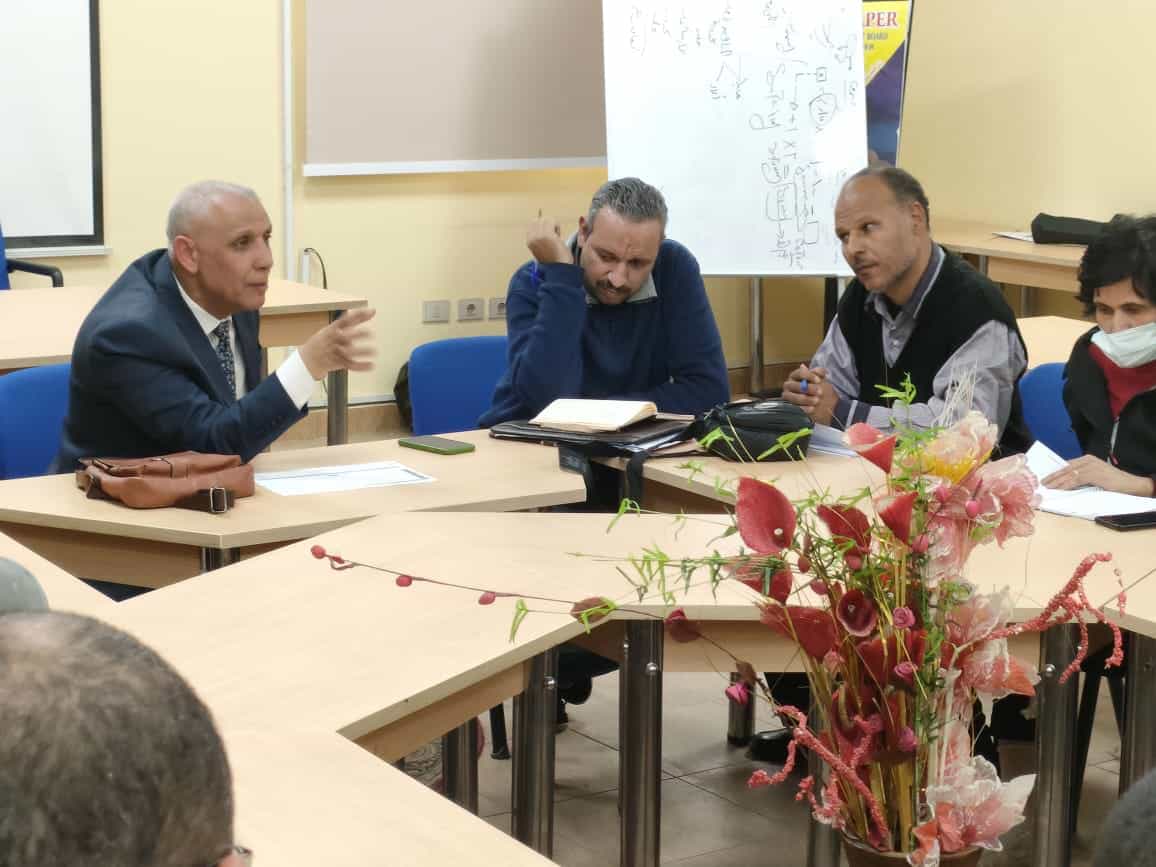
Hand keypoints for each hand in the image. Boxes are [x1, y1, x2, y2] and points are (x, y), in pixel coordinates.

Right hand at [298, 307, 376, 379]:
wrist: (309, 359)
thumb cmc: (325, 340)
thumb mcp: (335, 327)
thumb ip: (353, 319)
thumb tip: (372, 311)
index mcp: (332, 329)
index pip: (345, 320)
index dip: (358, 315)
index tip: (370, 312)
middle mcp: (334, 340)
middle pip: (345, 336)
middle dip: (357, 334)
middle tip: (370, 333)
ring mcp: (335, 352)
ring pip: (349, 352)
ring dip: (362, 351)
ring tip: (374, 351)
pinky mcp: (339, 363)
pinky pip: (350, 365)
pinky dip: (361, 366)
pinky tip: (371, 365)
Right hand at [526, 215, 571, 264]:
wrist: (560, 270)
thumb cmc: (555, 260)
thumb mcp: (542, 248)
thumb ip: (540, 236)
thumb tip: (542, 220)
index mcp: (529, 241)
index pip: (533, 223)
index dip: (543, 226)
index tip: (549, 235)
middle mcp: (532, 238)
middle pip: (538, 219)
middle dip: (547, 224)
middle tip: (554, 235)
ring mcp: (539, 237)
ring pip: (546, 219)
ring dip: (553, 225)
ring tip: (556, 237)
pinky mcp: (547, 236)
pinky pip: (552, 221)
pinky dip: (557, 226)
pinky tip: (559, 236)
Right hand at [782, 364, 837, 425]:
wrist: (821, 400)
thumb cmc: (818, 386)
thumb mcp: (820, 378)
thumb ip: (819, 372)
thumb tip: (818, 370)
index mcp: (794, 375)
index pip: (799, 373)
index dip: (809, 376)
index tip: (819, 380)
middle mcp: (789, 385)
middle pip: (795, 385)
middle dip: (808, 388)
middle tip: (820, 392)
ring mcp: (788, 397)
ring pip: (794, 398)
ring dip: (806, 399)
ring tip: (817, 401)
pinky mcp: (791, 407)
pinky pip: (796, 408)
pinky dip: (804, 408)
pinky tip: (812, 408)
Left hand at [1041, 454, 1155, 495]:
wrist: (1130, 484)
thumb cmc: (1112, 482)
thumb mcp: (1094, 477)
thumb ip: (1082, 476)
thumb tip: (1065, 482)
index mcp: (1087, 459)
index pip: (1067, 465)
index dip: (1055, 472)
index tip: (1045, 478)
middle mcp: (1087, 460)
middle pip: (1065, 468)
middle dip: (1053, 476)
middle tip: (1042, 483)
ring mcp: (1091, 466)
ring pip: (1069, 474)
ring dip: (1057, 482)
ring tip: (1048, 487)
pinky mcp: (1094, 473)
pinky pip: (1076, 479)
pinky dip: (1067, 484)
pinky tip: (1060, 489)